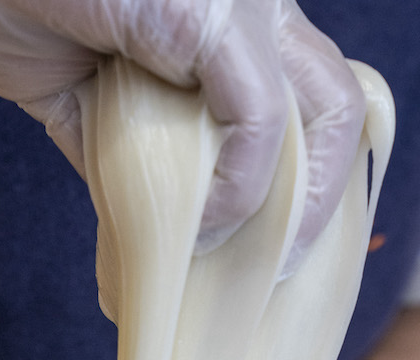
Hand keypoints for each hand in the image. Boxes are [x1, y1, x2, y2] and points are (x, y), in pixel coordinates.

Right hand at [0, 0, 364, 256]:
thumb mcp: (80, 101)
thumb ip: (132, 158)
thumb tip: (159, 235)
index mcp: (228, 20)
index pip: (305, 103)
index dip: (307, 182)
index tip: (275, 251)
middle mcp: (253, 2)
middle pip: (339, 106)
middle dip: (324, 202)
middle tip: (279, 272)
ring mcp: (242, 0)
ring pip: (326, 109)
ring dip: (302, 207)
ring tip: (258, 265)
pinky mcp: (211, 10)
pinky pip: (257, 118)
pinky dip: (239, 187)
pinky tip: (203, 226)